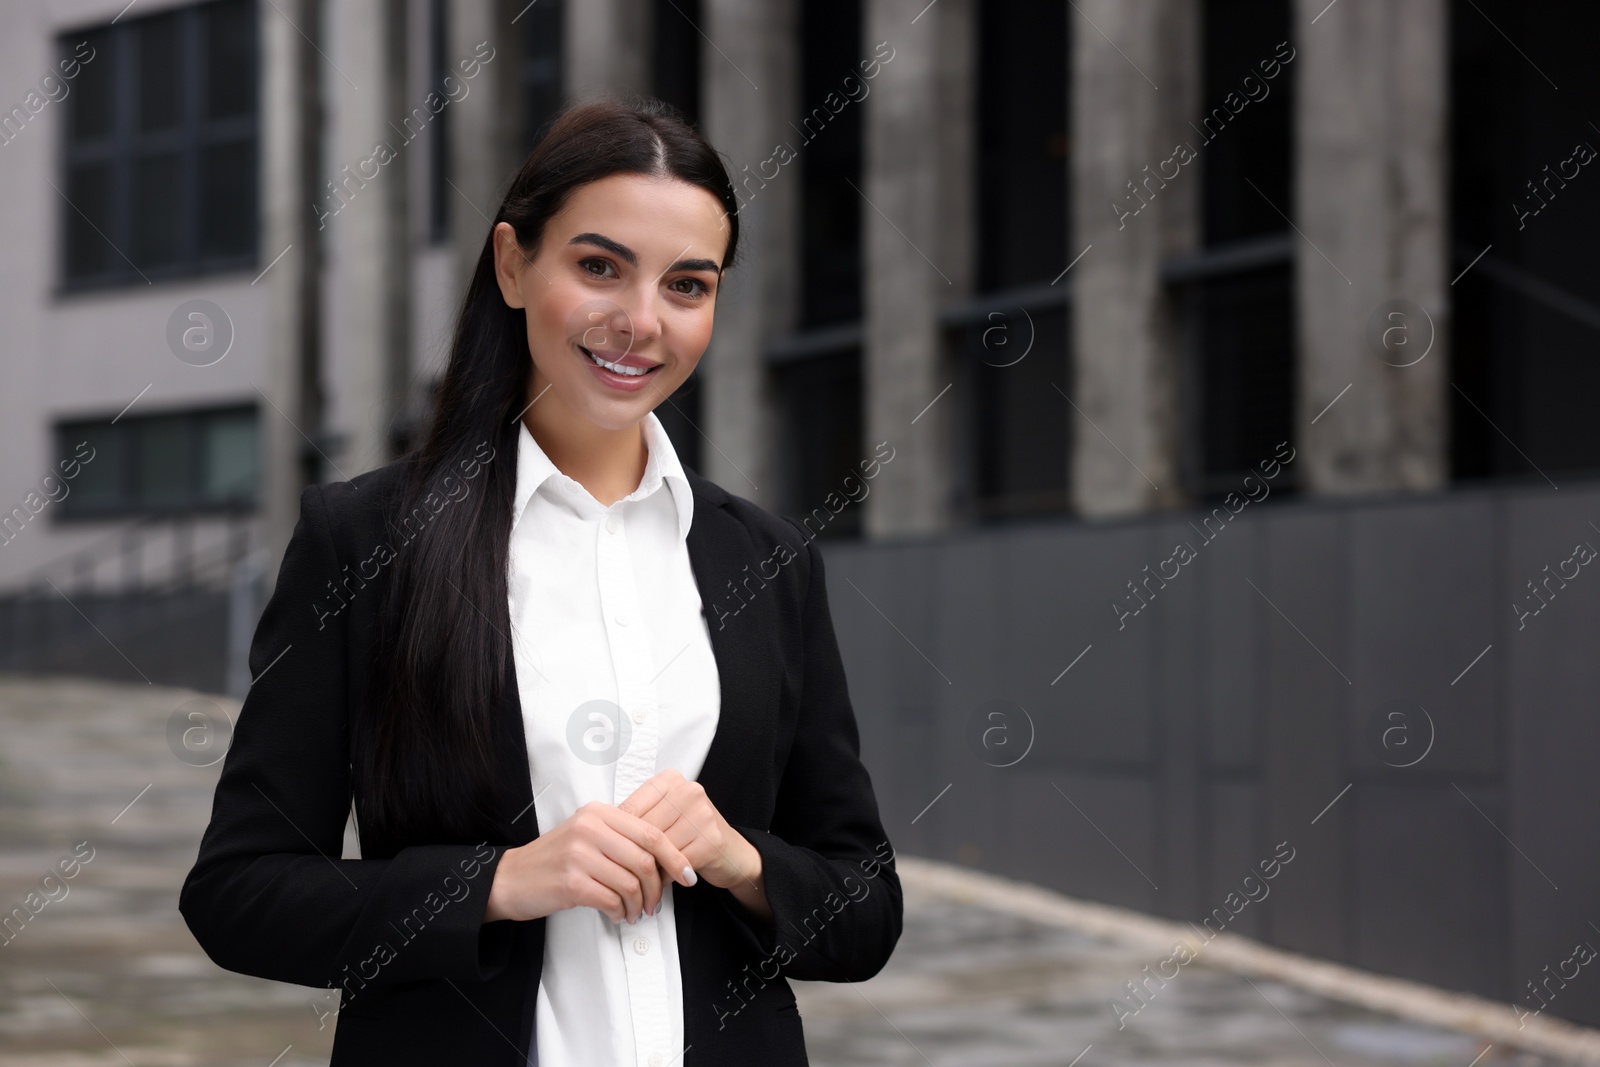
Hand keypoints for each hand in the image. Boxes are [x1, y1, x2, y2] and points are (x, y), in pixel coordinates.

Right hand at [483, 801, 696, 924]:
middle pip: (645, 859)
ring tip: (634, 913)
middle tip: (656, 904)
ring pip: (631, 883)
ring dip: (638, 905)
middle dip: (658, 887)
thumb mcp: (585, 835)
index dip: (674, 856)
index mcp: (597, 813)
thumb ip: (619, 837)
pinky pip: (612, 900)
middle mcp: (589, 828)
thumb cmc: (553, 861)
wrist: (510, 879)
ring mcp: (579, 854)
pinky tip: (616, 916)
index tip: (688, 875)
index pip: (650, 832)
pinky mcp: (571, 882)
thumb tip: (664, 857)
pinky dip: (620, 912)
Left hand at [619, 768, 770, 921]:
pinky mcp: (711, 841)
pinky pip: (673, 864)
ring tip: (640, 882)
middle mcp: (688, 791)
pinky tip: (661, 884)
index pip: (629, 809)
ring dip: (646, 870)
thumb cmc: (691, 835)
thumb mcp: (664, 816)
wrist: (734, 854)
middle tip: (619, 874)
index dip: (617, 836)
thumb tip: (601, 832)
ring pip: (657, 849)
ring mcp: (702, 815)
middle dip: (631, 856)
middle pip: (643, 830)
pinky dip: (664, 878)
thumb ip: (639, 817)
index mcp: (670, 780)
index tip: (609, 854)